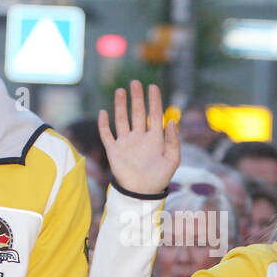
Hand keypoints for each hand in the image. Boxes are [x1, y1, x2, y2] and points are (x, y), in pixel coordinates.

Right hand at [97, 80, 179, 195]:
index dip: (154, 100)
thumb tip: (173, 121)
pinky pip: (107, 135)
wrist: (142, 194)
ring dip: (121, 106)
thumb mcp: (173, 160)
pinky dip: (103, 124)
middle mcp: (139, 137)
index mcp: (155, 138)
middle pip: (137, 113)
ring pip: (122, 120)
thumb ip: (174, 141)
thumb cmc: (160, 178)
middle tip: (135, 83)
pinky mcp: (114, 151)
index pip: (154, 114)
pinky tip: (103, 112)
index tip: (153, 86)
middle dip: (137, 98)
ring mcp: (126, 143)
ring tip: (121, 91)